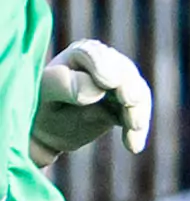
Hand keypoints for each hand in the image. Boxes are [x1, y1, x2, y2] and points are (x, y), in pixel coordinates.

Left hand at [30, 40, 152, 166]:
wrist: (46, 130)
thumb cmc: (38, 104)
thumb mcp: (44, 92)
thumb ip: (65, 84)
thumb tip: (98, 90)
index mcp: (81, 54)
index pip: (96, 54)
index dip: (104, 67)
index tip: (108, 83)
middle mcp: (107, 64)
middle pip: (125, 72)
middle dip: (129, 87)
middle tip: (129, 101)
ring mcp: (121, 85)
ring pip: (138, 93)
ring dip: (137, 112)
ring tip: (133, 131)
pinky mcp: (127, 106)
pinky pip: (139, 115)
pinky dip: (137, 130)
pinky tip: (133, 146)